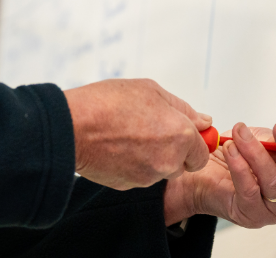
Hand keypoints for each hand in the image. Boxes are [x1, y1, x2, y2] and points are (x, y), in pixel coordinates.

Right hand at [64, 79, 211, 189]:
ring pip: (159, 171)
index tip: (181, 135)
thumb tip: (202, 121)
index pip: (202, 153)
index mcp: (180, 134)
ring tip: (127, 135)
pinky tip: (116, 147)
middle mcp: (168, 160)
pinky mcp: (128, 185)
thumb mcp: (150, 90)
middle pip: (181, 164)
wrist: (73, 126)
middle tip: (148, 131)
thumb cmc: (107, 104)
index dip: (192, 143)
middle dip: (171, 151)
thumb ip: (182, 108)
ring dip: (150, 158)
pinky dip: (131, 165)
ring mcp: (148, 176)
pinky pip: (138, 176)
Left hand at [163, 121, 275, 226]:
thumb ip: (274, 140)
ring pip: (273, 181)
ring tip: (241, 134)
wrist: (198, 175)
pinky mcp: (249, 213)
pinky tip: (233, 152)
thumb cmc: (229, 157)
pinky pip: (249, 189)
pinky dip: (241, 167)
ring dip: (256, 153)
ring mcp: (270, 208)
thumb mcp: (257, 140)